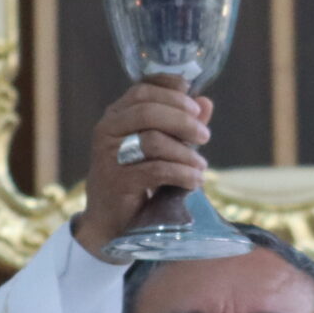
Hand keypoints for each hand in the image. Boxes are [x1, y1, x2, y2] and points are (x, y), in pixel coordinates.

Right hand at [72, 79, 211, 259]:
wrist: (111, 223)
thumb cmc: (138, 180)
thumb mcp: (162, 148)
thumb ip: (181, 124)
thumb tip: (206, 102)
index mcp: (116, 116)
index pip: (142, 89)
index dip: (170, 90)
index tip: (195, 103)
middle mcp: (107, 130)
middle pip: (148, 110)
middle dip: (183, 120)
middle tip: (204, 135)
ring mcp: (108, 156)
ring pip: (152, 140)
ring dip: (185, 152)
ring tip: (201, 166)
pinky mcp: (117, 181)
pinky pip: (155, 170)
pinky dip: (181, 174)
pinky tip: (194, 181)